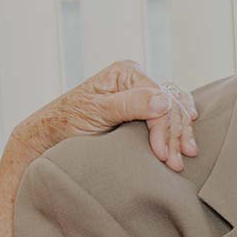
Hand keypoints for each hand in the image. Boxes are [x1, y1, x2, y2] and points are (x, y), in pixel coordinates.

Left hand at [9, 60, 198, 170]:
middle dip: (176, 134)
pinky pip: (169, 116)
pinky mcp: (142, 111)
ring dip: (180, 135)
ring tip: (184, 158)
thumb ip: (129, 104)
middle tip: (176, 163)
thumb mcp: (96, 112)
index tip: (162, 156)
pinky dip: (177, 130)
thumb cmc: (67, 122)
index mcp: (127, 72)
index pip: (159, 99)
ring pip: (175, 110)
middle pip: (171, 104)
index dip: (164, 128)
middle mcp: (137, 80)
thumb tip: (165, 102)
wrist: (51, 136)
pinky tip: (184, 141)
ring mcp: (141, 95)